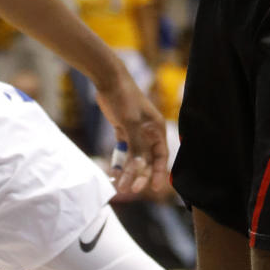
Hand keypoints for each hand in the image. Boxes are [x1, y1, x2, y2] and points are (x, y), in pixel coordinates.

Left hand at [96, 64, 169, 196]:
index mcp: (157, 129)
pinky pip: (124, 152)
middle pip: (147, 160)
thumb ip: (136, 146)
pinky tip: (114, 173)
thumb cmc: (124, 98)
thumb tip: (140, 168)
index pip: (161, 156)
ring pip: (135, 158)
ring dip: (129, 172)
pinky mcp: (123, 130)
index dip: (159, 173)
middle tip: (131, 190)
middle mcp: (148, 132)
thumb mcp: (131, 123)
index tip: (154, 188)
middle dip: (140, 175)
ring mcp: (136, 132)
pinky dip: (120, 162)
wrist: (108, 80)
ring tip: (120, 186)